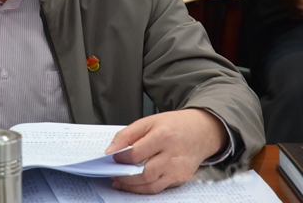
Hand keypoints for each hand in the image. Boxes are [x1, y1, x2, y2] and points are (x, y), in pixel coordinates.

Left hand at [104, 109, 227, 193]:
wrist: (201, 131)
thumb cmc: (173, 125)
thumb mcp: (148, 122)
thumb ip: (126, 135)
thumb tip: (110, 151)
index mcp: (164, 135)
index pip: (137, 153)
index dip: (121, 158)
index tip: (112, 158)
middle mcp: (173, 154)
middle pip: (144, 173)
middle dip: (124, 176)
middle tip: (113, 173)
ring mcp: (178, 169)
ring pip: (151, 185)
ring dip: (131, 186)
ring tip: (119, 180)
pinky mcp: (181, 178)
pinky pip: (159, 188)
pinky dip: (143, 188)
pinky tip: (133, 184)